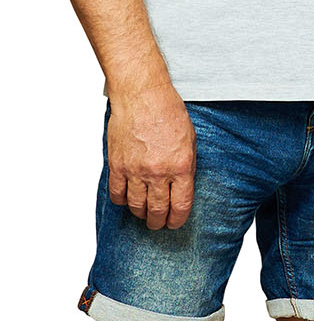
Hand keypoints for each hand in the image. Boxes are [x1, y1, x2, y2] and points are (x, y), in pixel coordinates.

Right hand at [107, 84, 194, 229]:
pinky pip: (117, 194)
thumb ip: (186, 166)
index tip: (176, 223)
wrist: (142, 96)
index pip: (181, 204)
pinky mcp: (116, 166)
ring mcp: (135, 171)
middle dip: (159, 222)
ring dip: (141, 214)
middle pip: (158, 210)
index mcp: (181, 166)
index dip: (178, 219)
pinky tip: (127, 200)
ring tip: (144, 215)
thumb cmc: (169, 113)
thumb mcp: (190, 140)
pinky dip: (122, 201)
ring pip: (136, 205)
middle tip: (159, 224)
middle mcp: (158, 172)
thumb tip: (182, 186)